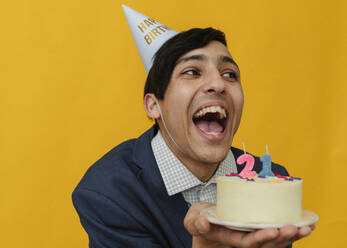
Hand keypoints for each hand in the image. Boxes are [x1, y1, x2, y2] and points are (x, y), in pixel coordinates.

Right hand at [184, 202, 314, 247]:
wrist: (205, 221)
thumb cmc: (199, 220)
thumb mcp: (192, 220)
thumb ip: (195, 222)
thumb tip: (202, 223)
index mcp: (229, 237)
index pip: (248, 242)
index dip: (261, 238)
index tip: (273, 231)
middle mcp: (243, 239)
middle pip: (266, 244)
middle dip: (282, 237)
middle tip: (295, 227)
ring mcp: (252, 235)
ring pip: (274, 240)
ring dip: (291, 235)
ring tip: (307, 227)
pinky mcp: (257, 228)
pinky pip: (276, 231)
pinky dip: (291, 229)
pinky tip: (306, 224)